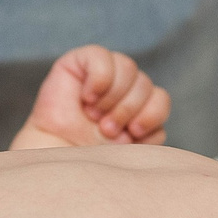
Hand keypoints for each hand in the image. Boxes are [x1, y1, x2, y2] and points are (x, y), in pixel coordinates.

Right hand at [13, 45, 169, 148]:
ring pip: (128, 67)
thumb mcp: (129, 150)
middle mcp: (122, 88)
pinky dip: (99, 79)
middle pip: (145, 83)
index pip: (160, 98)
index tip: (133, 134)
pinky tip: (87, 98)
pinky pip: (101, 56)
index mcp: (138, 107)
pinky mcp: (78, 62)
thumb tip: (160, 124)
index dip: (152, 115)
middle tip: (107, 130)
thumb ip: (151, 133)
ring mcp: (101, 73)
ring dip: (114, 97)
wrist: (56, 161)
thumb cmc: (90, 158)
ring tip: (94, 116)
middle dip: (128, 110)